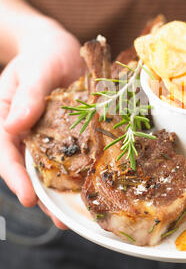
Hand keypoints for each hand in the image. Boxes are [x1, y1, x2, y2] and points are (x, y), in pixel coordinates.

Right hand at [0, 19, 84, 228]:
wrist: (60, 47)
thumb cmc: (42, 54)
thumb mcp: (34, 70)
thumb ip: (25, 95)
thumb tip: (13, 125)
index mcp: (9, 120)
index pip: (6, 154)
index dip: (15, 178)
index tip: (27, 198)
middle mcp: (29, 134)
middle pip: (31, 169)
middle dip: (44, 196)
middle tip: (60, 220)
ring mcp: (51, 135)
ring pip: (54, 167)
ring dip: (64, 191)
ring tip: (77, 215)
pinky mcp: (72, 132)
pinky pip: (77, 153)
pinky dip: (83, 170)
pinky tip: (93, 184)